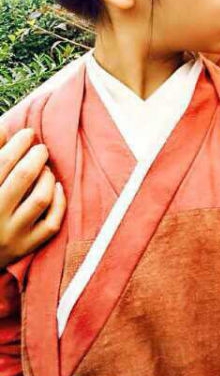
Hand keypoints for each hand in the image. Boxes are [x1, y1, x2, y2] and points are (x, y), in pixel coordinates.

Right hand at [0, 126, 65, 267]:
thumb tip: (3, 128)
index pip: (3, 161)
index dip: (19, 142)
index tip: (28, 133)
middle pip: (24, 176)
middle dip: (37, 156)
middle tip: (41, 149)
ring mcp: (11, 234)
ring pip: (40, 198)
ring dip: (48, 178)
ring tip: (46, 170)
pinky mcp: (25, 247)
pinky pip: (51, 224)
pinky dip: (59, 202)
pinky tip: (57, 188)